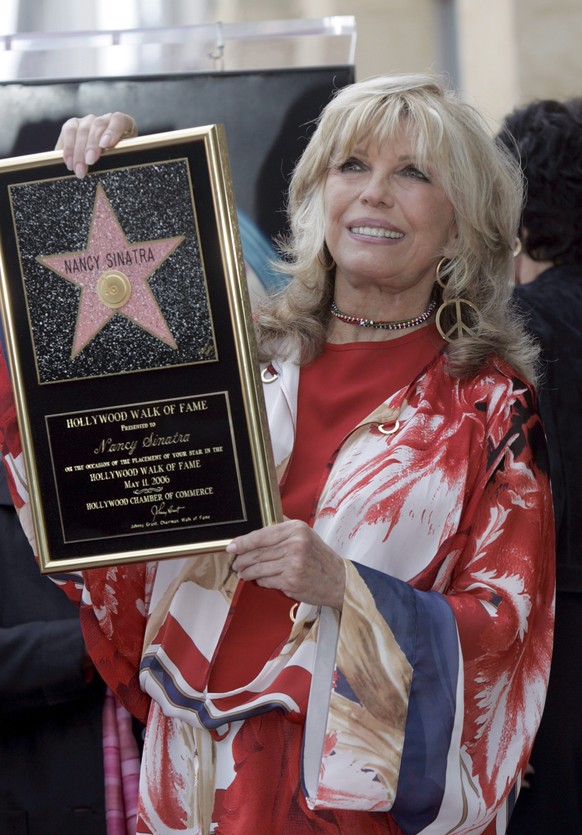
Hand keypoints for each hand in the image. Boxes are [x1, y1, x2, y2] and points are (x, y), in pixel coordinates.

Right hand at [55, 111, 137, 179]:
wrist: (106, 162)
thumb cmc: (118, 161)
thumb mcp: (124, 160)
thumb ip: (120, 157)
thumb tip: (112, 165)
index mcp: (124, 124)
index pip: (119, 120)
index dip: (112, 131)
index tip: (106, 145)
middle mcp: (105, 120)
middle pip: (97, 126)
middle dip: (91, 145)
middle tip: (89, 162)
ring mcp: (88, 121)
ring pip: (82, 130)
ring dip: (77, 151)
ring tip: (77, 168)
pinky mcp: (73, 124)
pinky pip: (68, 131)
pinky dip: (68, 148)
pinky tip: (68, 161)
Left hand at [226, 519, 345, 610]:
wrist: (339, 580)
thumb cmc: (320, 558)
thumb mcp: (306, 534)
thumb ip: (284, 526)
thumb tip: (261, 520)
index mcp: (296, 529)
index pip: (261, 535)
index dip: (243, 542)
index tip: (231, 546)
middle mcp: (295, 545)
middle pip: (257, 553)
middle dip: (242, 559)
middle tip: (235, 563)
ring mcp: (293, 564)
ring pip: (259, 568)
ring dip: (247, 572)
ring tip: (242, 573)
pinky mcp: (291, 581)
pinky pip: (266, 581)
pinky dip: (260, 581)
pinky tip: (259, 579)